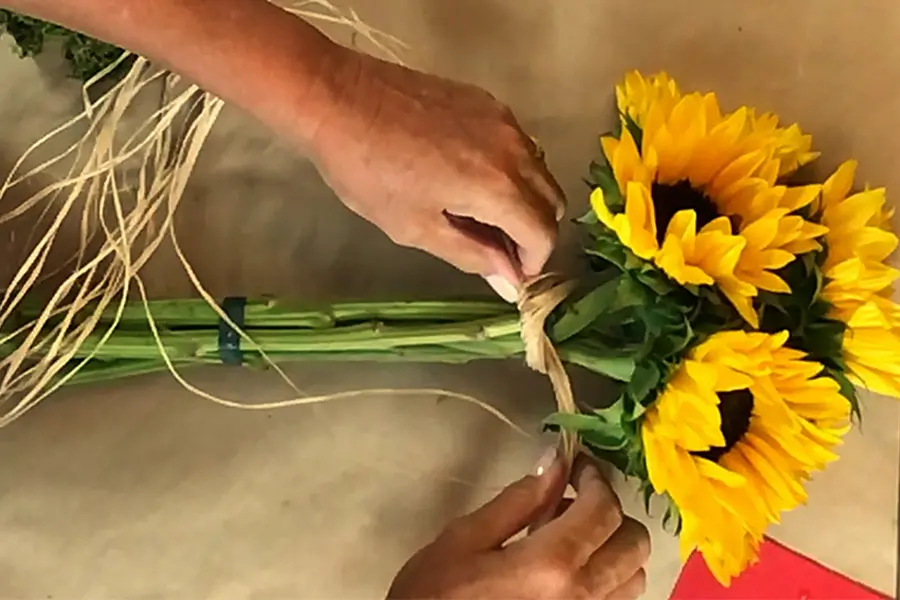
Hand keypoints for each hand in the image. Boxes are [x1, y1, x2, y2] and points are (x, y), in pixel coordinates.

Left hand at [310, 49, 565, 299]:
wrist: (336, 98)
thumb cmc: (368, 172)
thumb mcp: (415, 227)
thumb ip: (472, 255)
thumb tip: (510, 282)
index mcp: (498, 186)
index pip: (543, 234)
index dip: (532, 263)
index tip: (510, 275)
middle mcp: (514, 148)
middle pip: (551, 201)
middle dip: (533, 233)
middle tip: (497, 249)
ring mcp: (502, 119)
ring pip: (539, 170)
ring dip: (524, 200)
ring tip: (481, 215)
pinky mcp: (486, 101)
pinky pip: (519, 144)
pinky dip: (511, 170)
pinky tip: (470, 178)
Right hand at [387, 452, 650, 598]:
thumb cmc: (434, 594)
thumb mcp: (465, 538)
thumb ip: (519, 499)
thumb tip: (556, 461)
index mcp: (550, 566)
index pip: (602, 509)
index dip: (596, 478)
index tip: (578, 466)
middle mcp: (581, 597)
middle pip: (633, 543)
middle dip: (610, 511)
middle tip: (572, 502)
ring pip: (634, 577)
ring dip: (613, 548)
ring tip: (571, 540)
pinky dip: (608, 579)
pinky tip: (569, 573)